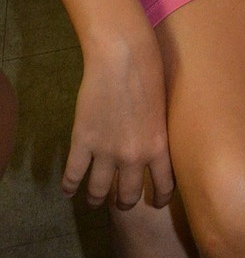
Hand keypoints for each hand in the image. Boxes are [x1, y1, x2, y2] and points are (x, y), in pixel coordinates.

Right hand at [63, 37, 172, 209]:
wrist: (123, 55)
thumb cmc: (150, 71)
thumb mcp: (163, 107)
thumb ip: (158, 132)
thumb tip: (155, 147)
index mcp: (158, 146)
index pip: (164, 185)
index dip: (160, 198)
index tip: (156, 202)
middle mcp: (133, 156)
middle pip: (128, 195)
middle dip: (125, 201)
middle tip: (121, 201)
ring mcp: (106, 151)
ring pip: (99, 191)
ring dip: (96, 198)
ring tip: (94, 199)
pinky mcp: (83, 141)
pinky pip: (73, 175)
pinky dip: (69, 185)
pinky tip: (68, 189)